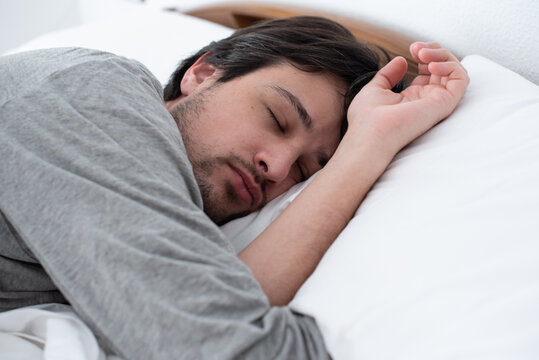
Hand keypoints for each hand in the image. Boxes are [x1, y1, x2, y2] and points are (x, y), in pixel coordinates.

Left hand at [345, 42, 468, 158]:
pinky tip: (431, 65)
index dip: (425, 55)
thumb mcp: (375, 89)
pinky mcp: (444, 104)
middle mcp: (427, 99)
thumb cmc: (367, 118)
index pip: (429, 71)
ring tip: (422, 54)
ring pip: (456, 71)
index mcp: (412, 96)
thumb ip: (389, 75)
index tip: (411, 49)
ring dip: (442, 55)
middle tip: (416, 48)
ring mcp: (436, 101)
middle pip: (444, 68)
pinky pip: (461, 80)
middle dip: (434, 50)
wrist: (369, 133)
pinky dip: (450, 66)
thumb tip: (401, 60)